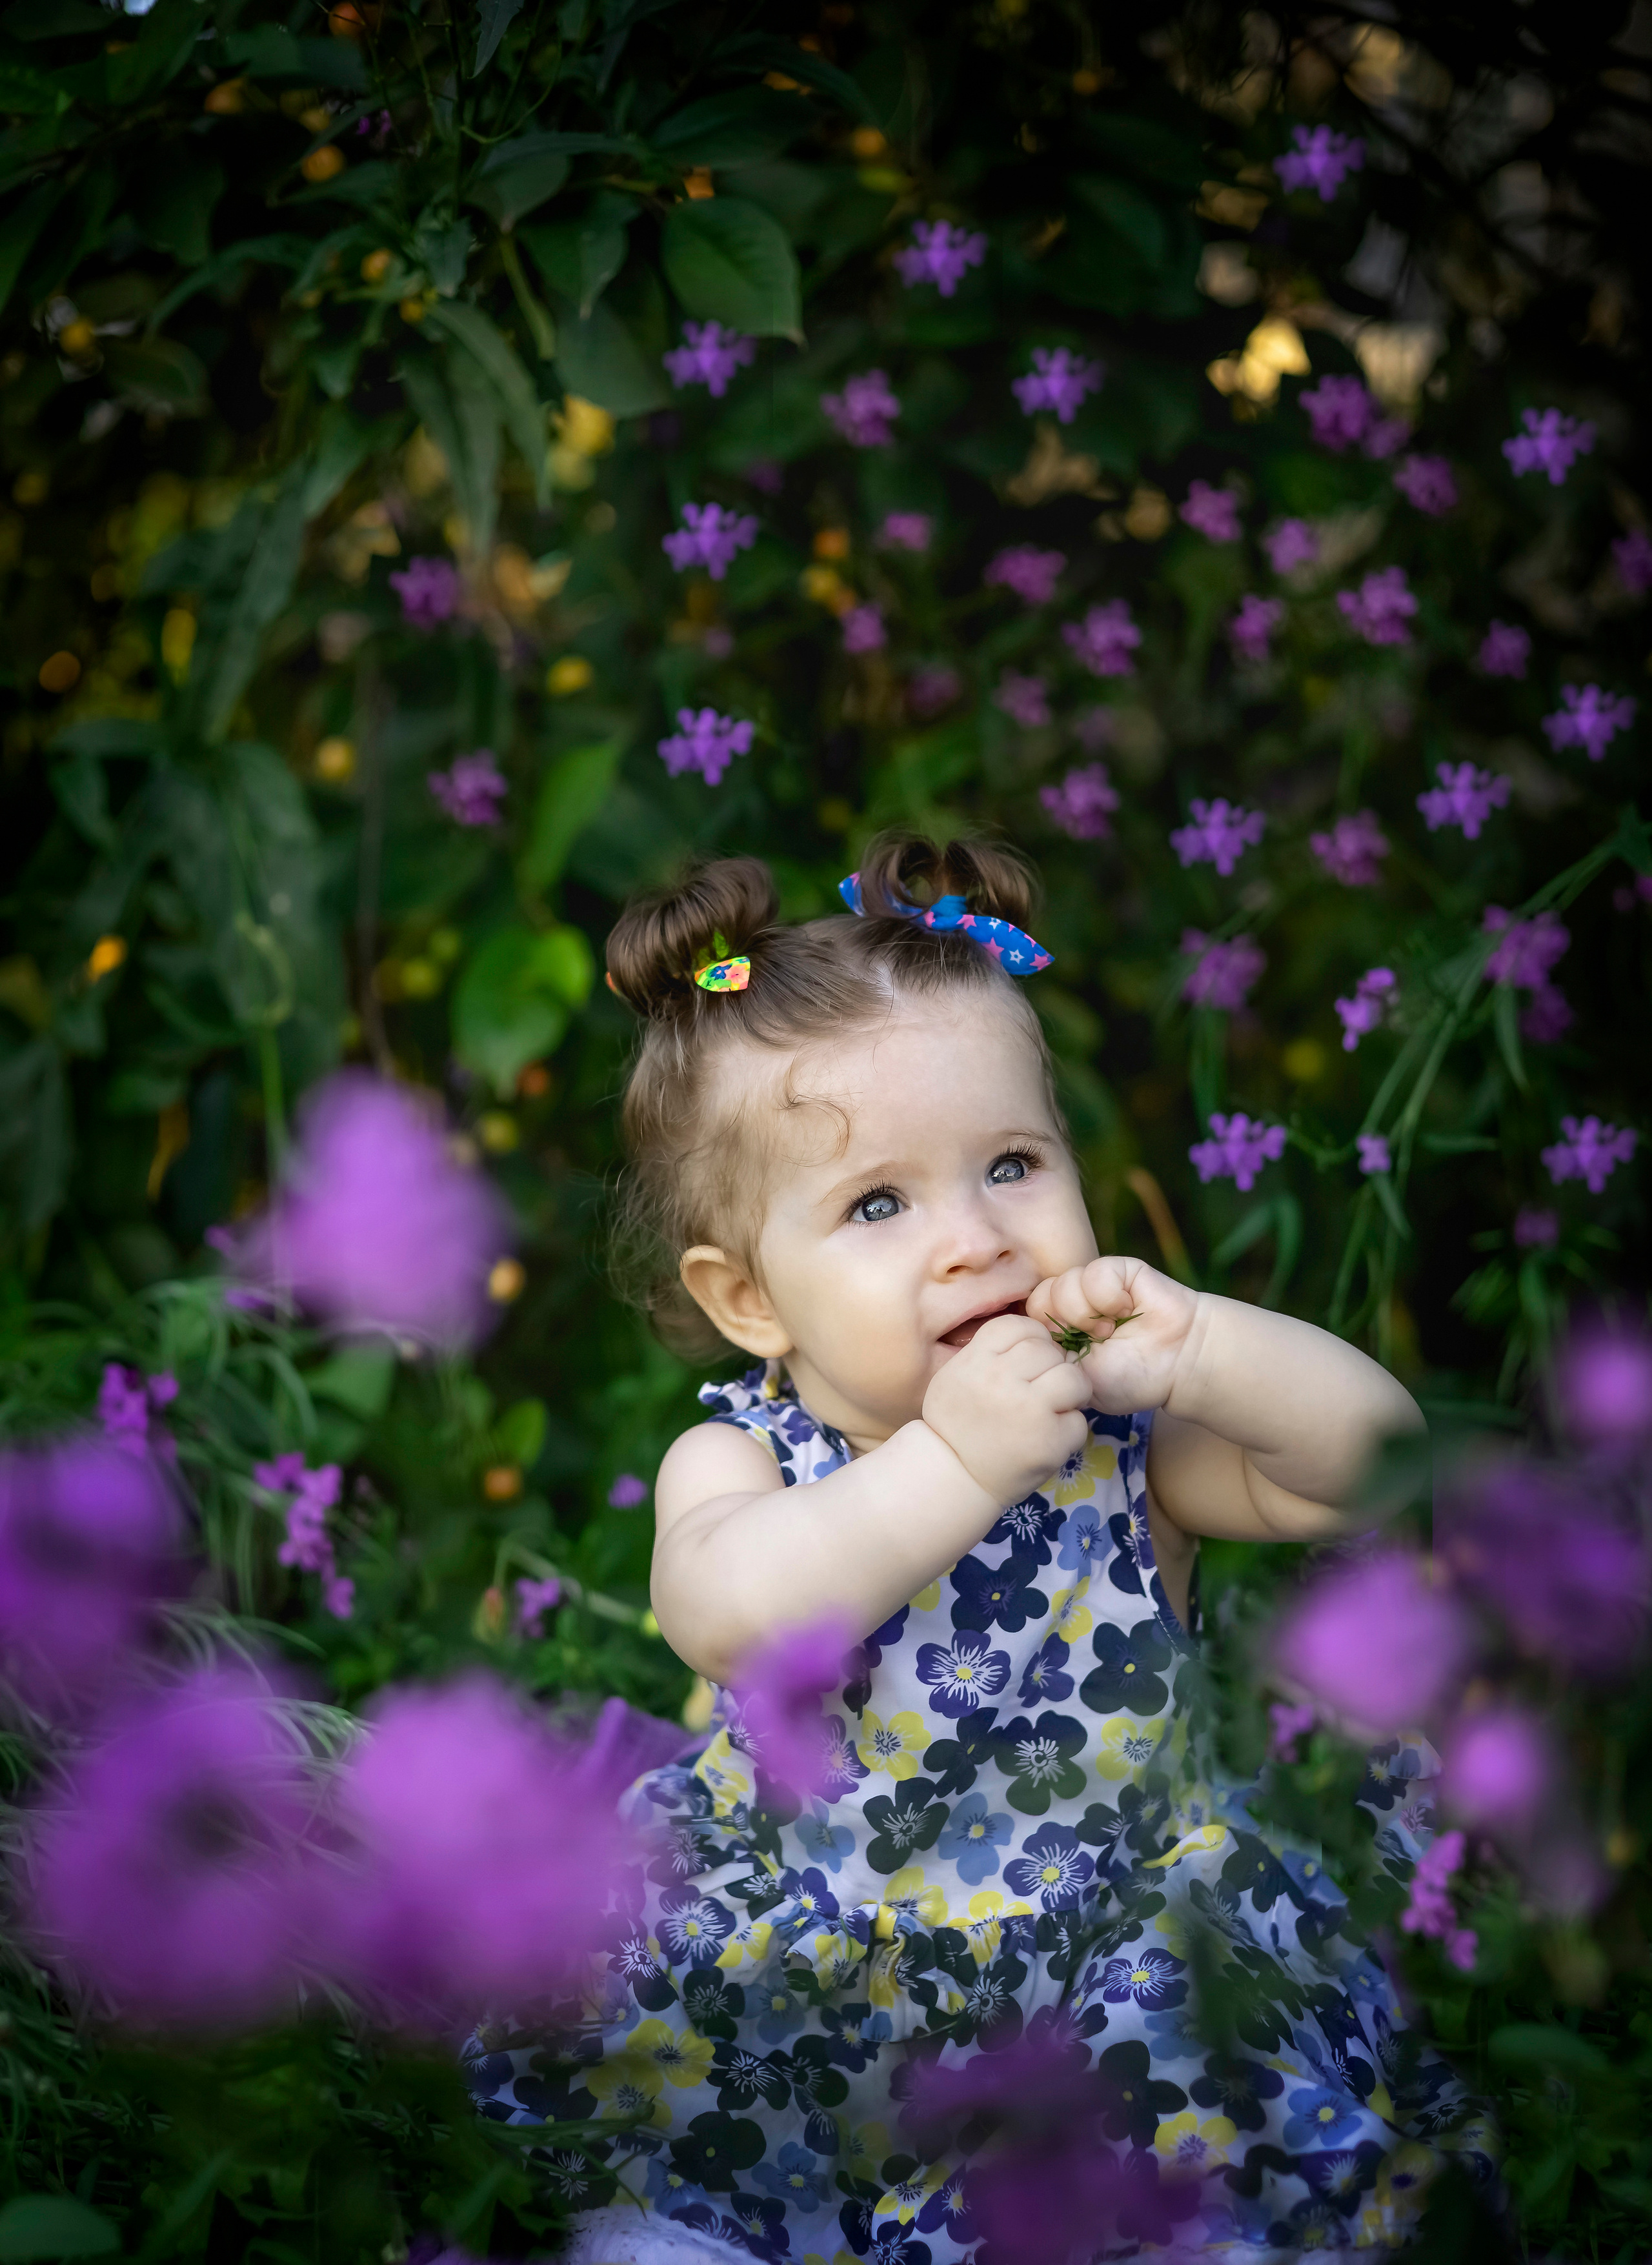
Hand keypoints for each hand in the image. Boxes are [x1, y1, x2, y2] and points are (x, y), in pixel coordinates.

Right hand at [923, 1313, 1091, 1507]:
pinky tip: (1050, 1436)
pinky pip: (1079, 1421)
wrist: (954, 1477)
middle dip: (1050, 1366)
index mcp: (977, 1361)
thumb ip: (989, 1352)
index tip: (1029, 1358)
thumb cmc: (955, 1423)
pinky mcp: (1051, 1441)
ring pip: (1073, 1378)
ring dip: (1070, 1391)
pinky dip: (1069, 1428)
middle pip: (1048, 1350)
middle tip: (1042, 1387)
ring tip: (1056, 1407)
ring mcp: (1029, 1411)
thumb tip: (1036, 1338)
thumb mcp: (956, 1374)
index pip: (1019, 1326)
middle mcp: (1002, 1380)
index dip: (1031, 1338)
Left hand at [1026, 1257, 1199, 1415]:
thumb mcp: (1080, 1381)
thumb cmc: (1131, 1379)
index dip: (1042, 1337)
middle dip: (1064, 1325)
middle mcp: (1072, 1305)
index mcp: (1060, 1332)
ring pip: (1062, 1284)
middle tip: (1092, 1342)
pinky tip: (1127, 1310)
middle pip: (1038, 1299)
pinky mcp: (1116, 1270)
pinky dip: (1109, 1297)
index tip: (1067, 1356)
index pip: (1026, 1322)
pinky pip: (1093, 1272)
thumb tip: (1027, 1342)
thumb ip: (1050, 1361)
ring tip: (1112, 1329)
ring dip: (1088, 1313)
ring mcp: (1092, 1286)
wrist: (1178, 1362)